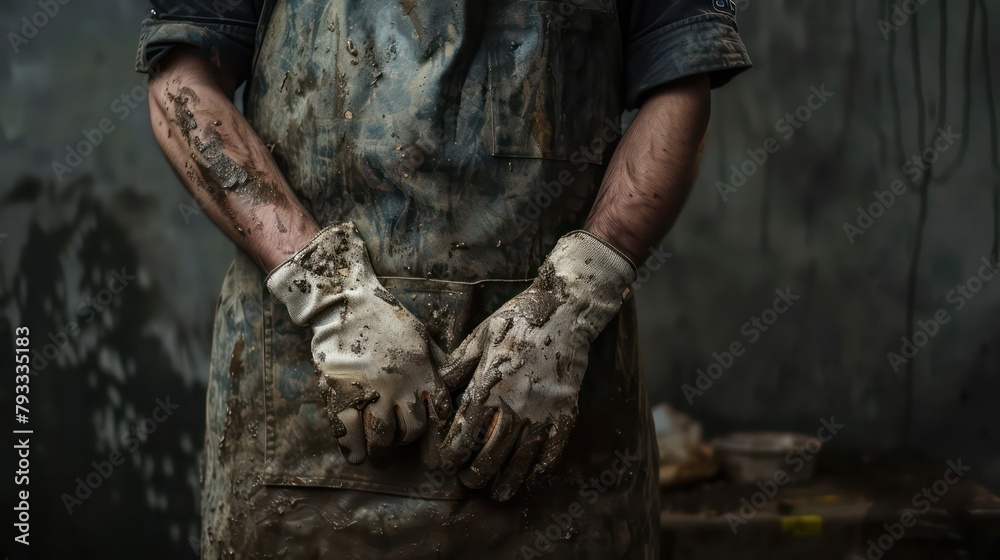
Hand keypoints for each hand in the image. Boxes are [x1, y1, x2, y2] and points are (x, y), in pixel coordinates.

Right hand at [267, 223, 451, 462]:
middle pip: (412, 429)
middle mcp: (400, 386)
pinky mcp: (342, 395)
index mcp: (422, 371)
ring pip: (383, 436)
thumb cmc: (384, 316)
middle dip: (405, 439)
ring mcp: (371, 392)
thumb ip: (435, 360)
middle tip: (396, 440)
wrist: (345, 303)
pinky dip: (354, 449)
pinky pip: (350, 433)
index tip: (426, 433)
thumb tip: (454, 377)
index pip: (440, 410)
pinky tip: (356, 455)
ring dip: (381, 448)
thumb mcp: (420, 335)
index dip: (435, 428)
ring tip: (378, 451)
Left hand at [438, 231, 635, 499]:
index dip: (452, 455)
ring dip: (508, 480)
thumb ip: (458, 366)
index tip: (447, 463)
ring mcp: (543, 410)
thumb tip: (437, 389)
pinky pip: (552, 449)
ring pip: (522, 459)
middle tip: (469, 481)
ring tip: (499, 493)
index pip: (464, 434)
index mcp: (488, 385)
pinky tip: (532, 476)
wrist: (566, 309)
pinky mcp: (565, 410)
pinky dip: (541, 467)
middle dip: (476, 474)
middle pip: (491, 454)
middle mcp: (514, 404)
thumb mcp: (480, 335)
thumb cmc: (518, 318)